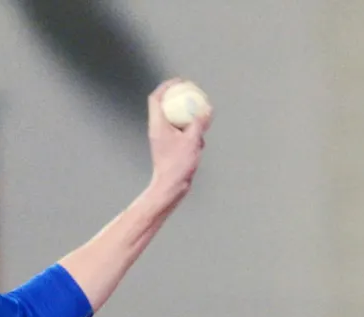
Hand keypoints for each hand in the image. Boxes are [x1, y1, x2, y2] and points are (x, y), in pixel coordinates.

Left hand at [146, 78, 207, 203]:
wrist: (170, 187)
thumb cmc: (177, 166)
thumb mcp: (192, 141)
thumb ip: (200, 122)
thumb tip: (208, 108)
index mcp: (157, 125)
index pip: (156, 98)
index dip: (167, 86)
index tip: (180, 81)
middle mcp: (157, 130)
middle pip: (166, 106)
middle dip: (180, 99)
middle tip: (194, 92)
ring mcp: (163, 139)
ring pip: (176, 120)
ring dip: (189, 119)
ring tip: (201, 122)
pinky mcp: (169, 147)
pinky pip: (181, 133)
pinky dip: (191, 133)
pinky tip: (200, 142)